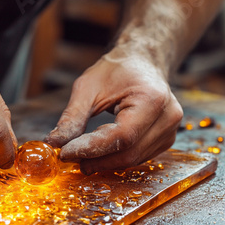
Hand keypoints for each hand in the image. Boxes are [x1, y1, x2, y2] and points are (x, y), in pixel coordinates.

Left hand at [45, 49, 182, 174]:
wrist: (142, 63)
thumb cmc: (117, 70)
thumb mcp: (88, 87)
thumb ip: (72, 117)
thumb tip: (54, 143)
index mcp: (152, 99)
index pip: (121, 136)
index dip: (92, 148)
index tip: (65, 153)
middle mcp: (167, 118)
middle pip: (128, 153)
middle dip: (95, 159)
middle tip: (68, 156)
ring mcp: (169, 131)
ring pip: (132, 159)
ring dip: (103, 161)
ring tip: (80, 153)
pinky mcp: (165, 140)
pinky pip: (136, 157)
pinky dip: (114, 158)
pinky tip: (98, 151)